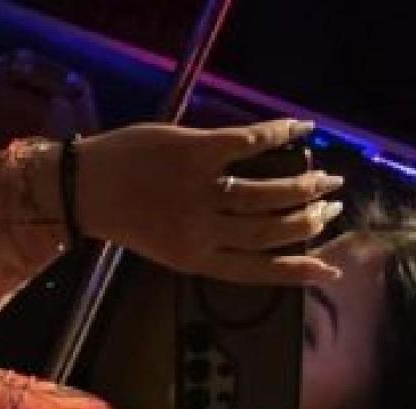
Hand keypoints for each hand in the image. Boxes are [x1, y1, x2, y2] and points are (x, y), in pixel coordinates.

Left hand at [74, 118, 343, 284]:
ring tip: (325, 179)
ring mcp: (199, 189)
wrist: (84, 187)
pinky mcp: (196, 150)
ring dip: (304, 184)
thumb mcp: (166, 246)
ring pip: (268, 192)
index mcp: (195, 259)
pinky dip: (280, 134)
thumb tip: (255, 235)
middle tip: (332, 206)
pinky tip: (301, 130)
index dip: (297, 270)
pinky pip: (250, 142)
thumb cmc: (125, 218)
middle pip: (271, 230)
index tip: (328, 267)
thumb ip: (208, 244)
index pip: (257, 270)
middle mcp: (202, 229)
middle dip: (309, 220)